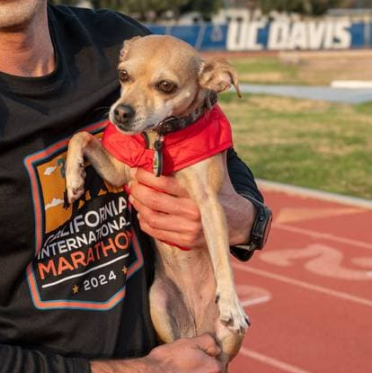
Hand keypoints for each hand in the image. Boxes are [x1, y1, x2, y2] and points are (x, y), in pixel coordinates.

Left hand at [127, 164, 254, 248]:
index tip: (138, 170)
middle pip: (153, 201)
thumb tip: (199, 131)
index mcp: (197, 193)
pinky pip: (156, 232)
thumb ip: (205, 157)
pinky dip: (144, 222)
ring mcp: (189, 229)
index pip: (163, 183)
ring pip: (151, 218)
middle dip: (138, 190)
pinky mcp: (185, 241)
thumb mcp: (216, 174)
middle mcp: (193, 212)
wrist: (239, 221)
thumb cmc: (222, 193)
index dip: (145, 176)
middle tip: (133, 183)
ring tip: (135, 196)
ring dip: (138, 206)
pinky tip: (142, 212)